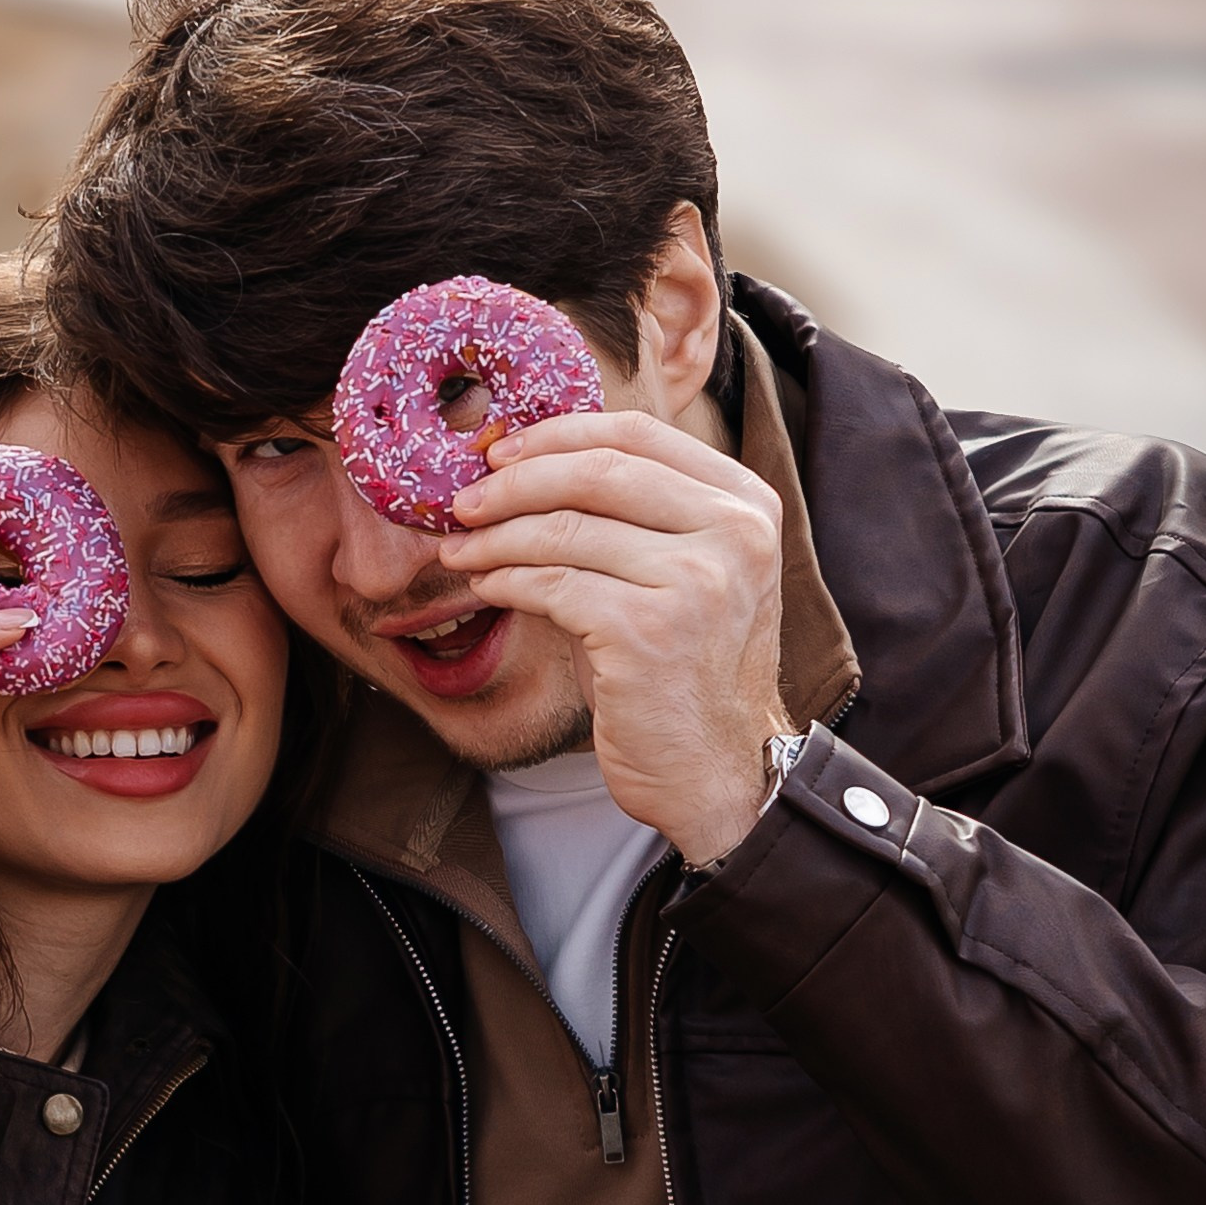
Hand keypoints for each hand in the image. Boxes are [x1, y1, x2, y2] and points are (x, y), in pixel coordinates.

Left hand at [442, 413, 792, 864]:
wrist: (713, 770)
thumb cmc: (682, 671)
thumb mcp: (682, 574)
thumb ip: (635, 516)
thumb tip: (526, 467)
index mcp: (746, 504)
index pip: (638, 434)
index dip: (559, 434)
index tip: (503, 452)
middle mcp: (732, 533)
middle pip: (598, 471)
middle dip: (516, 481)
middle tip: (465, 499)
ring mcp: (693, 580)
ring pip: (565, 531)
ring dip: (496, 537)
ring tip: (459, 548)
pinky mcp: (646, 630)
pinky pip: (551, 587)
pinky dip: (506, 582)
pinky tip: (485, 587)